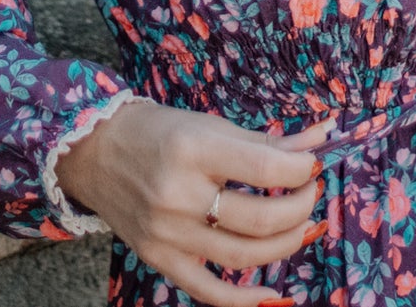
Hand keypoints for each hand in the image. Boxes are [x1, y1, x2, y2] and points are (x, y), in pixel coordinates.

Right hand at [53, 99, 333, 306]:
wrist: (92, 151)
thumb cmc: (158, 132)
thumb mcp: (211, 125)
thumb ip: (267, 141)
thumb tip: (323, 139)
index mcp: (193, 149)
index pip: (266, 167)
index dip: (303, 169)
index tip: (313, 165)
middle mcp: (178, 194)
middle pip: (260, 218)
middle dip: (300, 208)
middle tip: (310, 193)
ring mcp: (167, 232)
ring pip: (244, 256)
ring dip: (286, 244)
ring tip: (301, 226)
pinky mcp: (158, 258)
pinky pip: (208, 291)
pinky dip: (245, 300)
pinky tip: (272, 295)